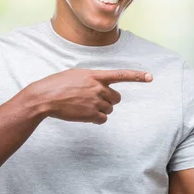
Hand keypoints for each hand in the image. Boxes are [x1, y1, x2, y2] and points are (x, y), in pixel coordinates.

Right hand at [25, 68, 152, 124]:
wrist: (43, 98)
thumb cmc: (57, 85)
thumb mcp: (76, 74)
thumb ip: (92, 78)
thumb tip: (101, 85)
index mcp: (95, 75)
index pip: (120, 74)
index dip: (137, 76)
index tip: (150, 77)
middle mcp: (98, 87)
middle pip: (117, 98)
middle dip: (109, 100)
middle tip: (94, 100)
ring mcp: (95, 101)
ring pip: (110, 109)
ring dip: (101, 110)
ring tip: (84, 106)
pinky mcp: (91, 114)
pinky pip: (103, 119)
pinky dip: (97, 119)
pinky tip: (84, 115)